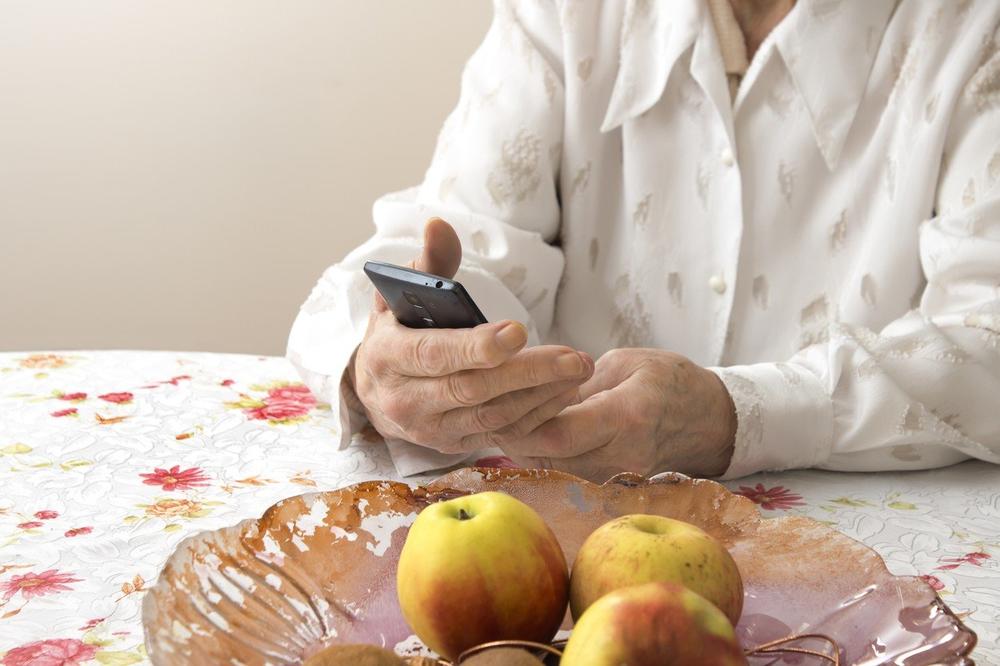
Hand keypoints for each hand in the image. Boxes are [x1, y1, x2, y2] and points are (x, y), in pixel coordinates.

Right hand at [349, 218, 593, 453]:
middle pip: (472, 389)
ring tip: (580, 371)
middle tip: (574, 358)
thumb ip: (429, 263)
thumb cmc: (397, 332)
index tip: (518, 332)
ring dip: (541, 395)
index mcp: (387, 358)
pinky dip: (537, 414)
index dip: (476, 347)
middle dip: (527, 373)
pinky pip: (501, 433)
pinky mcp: (453, 445)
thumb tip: (440, 226)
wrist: (375, 391)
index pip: (434, 355)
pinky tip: (566, 391)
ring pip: (492, 416)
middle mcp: (405, 401)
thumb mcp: (399, 296)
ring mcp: (430, 429)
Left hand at [500, 348, 735, 479]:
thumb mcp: (625, 363)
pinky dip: (539, 452)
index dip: (518, 417)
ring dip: (520, 443)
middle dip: (510, 430)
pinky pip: (562, 472)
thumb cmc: (669, 381)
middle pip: (545, 453)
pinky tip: (525, 430)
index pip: (556, 431)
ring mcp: (617, 477)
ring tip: (499, 414)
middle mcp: (621, 455)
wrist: (709, 421)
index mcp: (626, 417)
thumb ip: (577, 381)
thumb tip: (530, 392)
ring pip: (549, 466)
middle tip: (485, 405)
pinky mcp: (611, 486)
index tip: (495, 396)